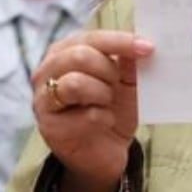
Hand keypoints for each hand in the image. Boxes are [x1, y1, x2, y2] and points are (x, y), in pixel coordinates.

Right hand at [31, 29, 154, 191]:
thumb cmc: (110, 111)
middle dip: (108, 70)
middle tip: (118, 84)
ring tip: (107, 103)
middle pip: (79, 56)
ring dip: (103, 93)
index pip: (90, 38)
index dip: (120, 41)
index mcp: (64, 52)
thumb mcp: (126, 83)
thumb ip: (129, 63)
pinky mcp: (50, 127)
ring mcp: (44, 100)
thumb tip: (140, 44)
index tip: (148, 48)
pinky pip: (86, 115)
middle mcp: (47, 72)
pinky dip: (104, 118)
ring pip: (76, 83)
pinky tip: (104, 122)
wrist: (103, 153)